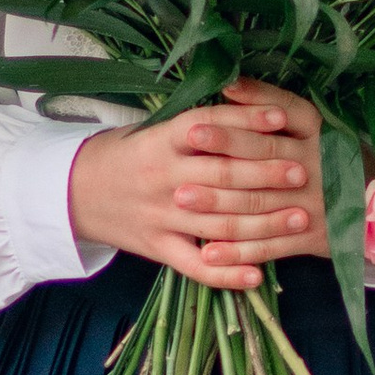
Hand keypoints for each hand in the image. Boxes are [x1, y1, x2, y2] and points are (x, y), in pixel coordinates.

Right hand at [69, 82, 328, 289]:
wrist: (72, 193)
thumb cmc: (126, 155)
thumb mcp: (151, 129)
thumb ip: (196, 124)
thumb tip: (250, 98)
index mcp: (160, 140)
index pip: (207, 125)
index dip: (245, 120)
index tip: (282, 119)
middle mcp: (162, 177)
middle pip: (221, 174)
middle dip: (266, 174)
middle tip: (302, 172)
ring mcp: (160, 216)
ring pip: (217, 222)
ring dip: (262, 222)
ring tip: (298, 217)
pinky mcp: (156, 247)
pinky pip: (194, 266)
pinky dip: (226, 274)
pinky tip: (258, 275)